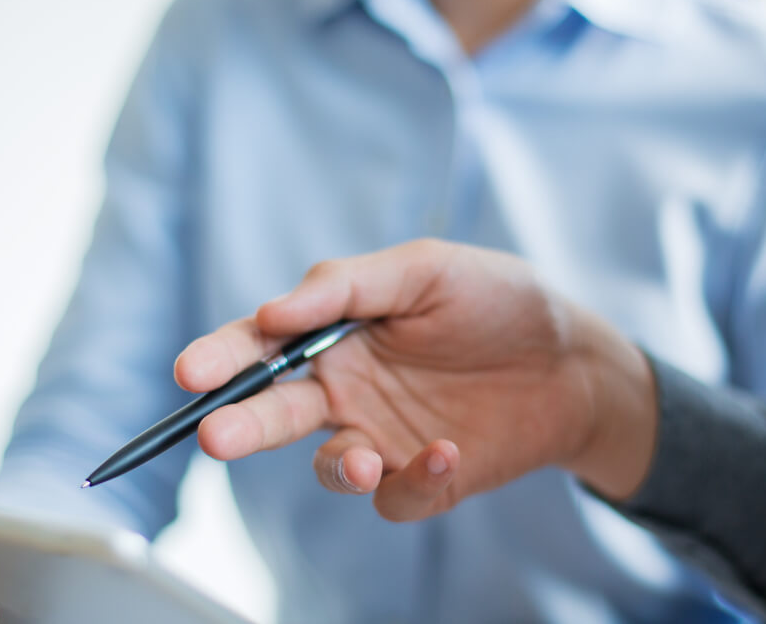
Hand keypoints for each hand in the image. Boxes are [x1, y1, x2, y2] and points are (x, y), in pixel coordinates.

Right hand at [175, 239, 658, 520]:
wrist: (574, 357)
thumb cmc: (497, 299)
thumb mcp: (426, 269)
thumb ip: (347, 287)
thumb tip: (272, 311)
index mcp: (335, 332)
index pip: (261, 345)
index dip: (222, 357)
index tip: (191, 371)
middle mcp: (346, 389)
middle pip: (274, 413)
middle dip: (239, 426)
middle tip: (214, 435)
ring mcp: (382, 436)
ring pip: (330, 466)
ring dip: (337, 467)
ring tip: (362, 459)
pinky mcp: (423, 479)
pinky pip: (397, 496)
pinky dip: (414, 482)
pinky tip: (446, 452)